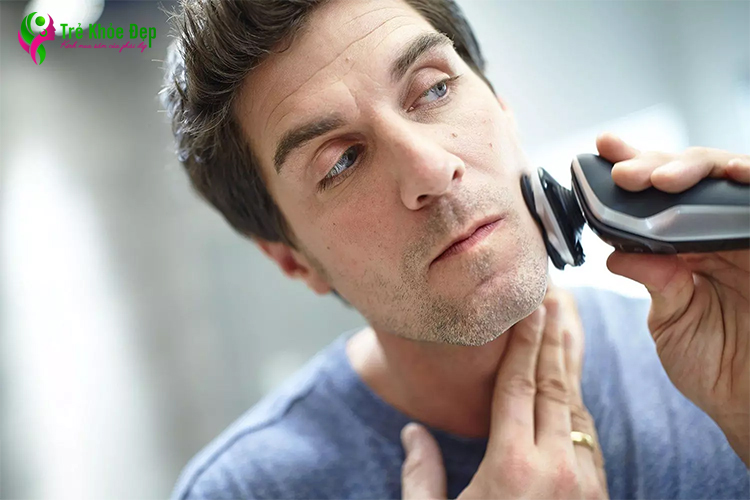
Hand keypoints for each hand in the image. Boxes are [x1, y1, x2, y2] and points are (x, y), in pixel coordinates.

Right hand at [400, 289, 607, 498]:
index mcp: (511, 466)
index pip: (518, 386)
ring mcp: (584, 484)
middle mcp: (555, 468)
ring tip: (564, 334)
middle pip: (553, 388)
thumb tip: (413, 433)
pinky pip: (588, 441)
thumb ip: (421, 475)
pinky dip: (577, 410)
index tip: (529, 309)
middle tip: (552, 302)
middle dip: (550, 340)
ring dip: (569, 370)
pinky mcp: (598, 498)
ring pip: (576, 411)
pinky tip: (571, 394)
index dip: (523, 342)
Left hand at [597, 133, 749, 465]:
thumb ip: (654, 279)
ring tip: (665, 178)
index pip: (659, 195)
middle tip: (626, 174)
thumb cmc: (713, 365)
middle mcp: (719, 232)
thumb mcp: (672, 319)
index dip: (636, 166)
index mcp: (686, 245)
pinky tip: (733, 177)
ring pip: (730, 177)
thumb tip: (617, 250)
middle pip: (692, 175)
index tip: (603, 150)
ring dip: (697, 169)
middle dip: (656, 165)